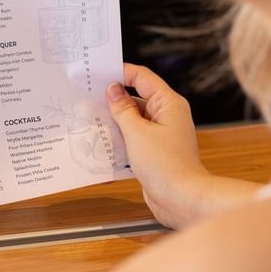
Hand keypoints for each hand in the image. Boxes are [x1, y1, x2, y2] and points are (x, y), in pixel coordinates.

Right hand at [107, 63, 258, 228]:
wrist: (181, 198)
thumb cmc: (166, 164)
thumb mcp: (137, 132)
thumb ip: (122, 109)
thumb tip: (113, 89)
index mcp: (168, 103)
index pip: (142, 77)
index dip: (121, 73)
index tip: (98, 74)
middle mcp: (167, 115)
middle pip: (137, 97)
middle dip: (113, 99)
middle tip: (88, 98)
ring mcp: (161, 133)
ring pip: (133, 118)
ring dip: (114, 120)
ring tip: (91, 120)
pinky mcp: (155, 150)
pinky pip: (134, 136)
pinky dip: (120, 137)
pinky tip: (102, 141)